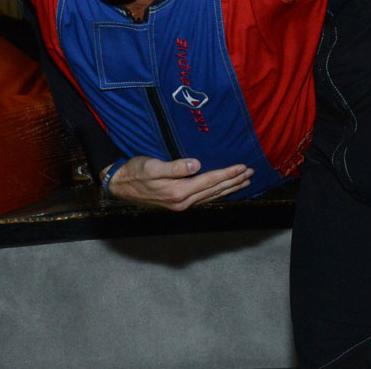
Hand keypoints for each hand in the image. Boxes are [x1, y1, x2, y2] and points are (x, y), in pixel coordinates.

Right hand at [104, 157, 253, 210]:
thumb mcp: (152, 166)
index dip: (227, 173)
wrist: (120, 185)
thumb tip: (196, 164)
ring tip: (244, 181)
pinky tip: (223, 190)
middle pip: (214, 190)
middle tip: (251, 173)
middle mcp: (183, 202)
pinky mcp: (178, 203)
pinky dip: (217, 193)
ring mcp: (181, 204)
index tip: (242, 166)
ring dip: (229, 188)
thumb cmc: (134, 172)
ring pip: (212, 196)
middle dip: (234, 181)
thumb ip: (175, 167)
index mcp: (178, 192)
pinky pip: (204, 198)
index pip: (209, 181)